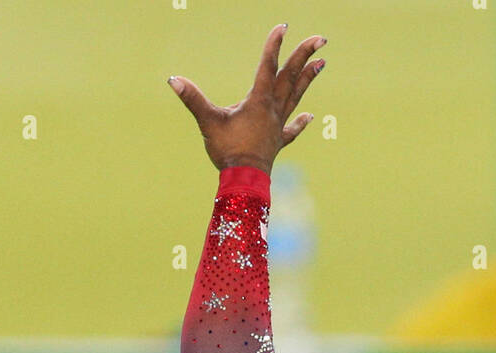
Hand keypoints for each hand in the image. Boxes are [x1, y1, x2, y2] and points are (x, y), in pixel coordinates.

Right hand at [167, 23, 327, 173]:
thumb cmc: (228, 152)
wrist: (244, 182)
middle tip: (320, 39)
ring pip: (295, 97)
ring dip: (308, 79)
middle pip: (290, 77)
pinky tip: (311, 117)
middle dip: (304, 56)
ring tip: (322, 63)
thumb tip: (173, 80)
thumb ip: (193, 99)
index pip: (268, 66)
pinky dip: (301, 123)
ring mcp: (277, 126)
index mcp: (258, 101)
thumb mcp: (208, 122)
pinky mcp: (277, 142)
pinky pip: (291, 130)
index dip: (274, 45)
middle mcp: (272, 110)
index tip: (283, 27)